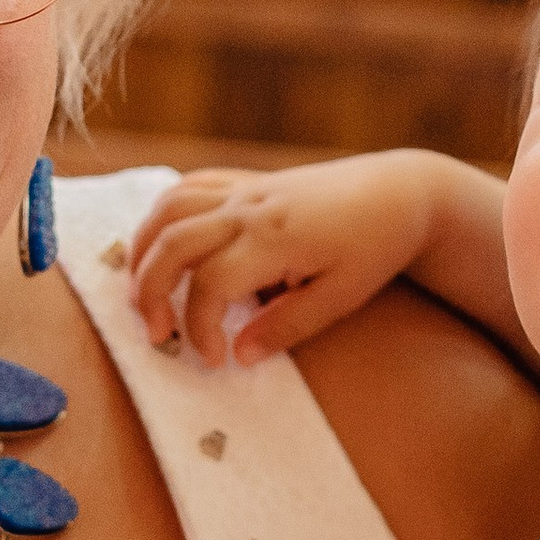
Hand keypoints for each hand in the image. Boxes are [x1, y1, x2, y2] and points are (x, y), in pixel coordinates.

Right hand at [128, 153, 446, 367]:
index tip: (213, 359)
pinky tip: (161, 247)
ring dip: (143, 251)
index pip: (210, 284)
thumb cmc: (375, 247)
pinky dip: (162, 216)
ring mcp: (243, 189)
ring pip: (168, 209)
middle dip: (151, 293)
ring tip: (141, 293)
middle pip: (171, 243)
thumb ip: (288, 327)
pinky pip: (187, 187)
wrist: (398, 193)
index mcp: (275, 238)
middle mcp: (249, 207)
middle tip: (156, 336)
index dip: (200, 327)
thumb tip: (240, 356)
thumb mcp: (341, 297)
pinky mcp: (245, 180)